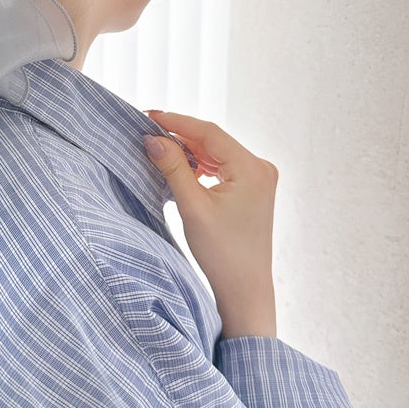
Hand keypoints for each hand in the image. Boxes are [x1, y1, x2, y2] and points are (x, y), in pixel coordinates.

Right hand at [143, 110, 277, 338]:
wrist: (244, 291)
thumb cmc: (222, 253)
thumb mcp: (192, 207)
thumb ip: (174, 167)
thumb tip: (153, 139)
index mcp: (252, 168)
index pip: (209, 132)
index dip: (177, 122)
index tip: (149, 116)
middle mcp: (260, 168)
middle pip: (213, 140)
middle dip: (180, 136)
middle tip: (148, 132)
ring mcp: (258, 178)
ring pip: (216, 152)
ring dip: (189, 150)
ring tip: (160, 148)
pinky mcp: (252, 189)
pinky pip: (222, 166)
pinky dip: (200, 164)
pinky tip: (182, 167)